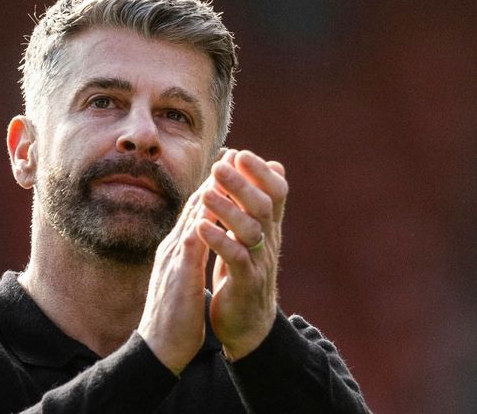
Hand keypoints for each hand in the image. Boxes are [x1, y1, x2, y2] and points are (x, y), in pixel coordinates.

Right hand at [137, 180, 211, 374]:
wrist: (158, 348)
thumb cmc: (173, 316)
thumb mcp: (182, 278)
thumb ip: (190, 257)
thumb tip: (199, 240)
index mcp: (176, 249)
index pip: (195, 210)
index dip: (212, 186)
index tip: (229, 166)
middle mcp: (173, 248)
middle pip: (195, 206)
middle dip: (214, 180)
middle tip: (232, 154)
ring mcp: (174, 259)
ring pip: (193, 218)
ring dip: (211, 193)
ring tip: (228, 170)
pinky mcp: (179, 276)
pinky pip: (194, 244)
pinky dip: (205, 223)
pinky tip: (217, 208)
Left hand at [196, 149, 287, 360]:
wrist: (247, 324)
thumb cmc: (245, 271)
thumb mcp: (253, 234)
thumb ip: (258, 202)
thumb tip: (274, 164)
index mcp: (269, 227)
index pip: (276, 192)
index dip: (261, 172)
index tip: (239, 153)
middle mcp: (269, 241)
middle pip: (263, 205)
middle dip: (242, 183)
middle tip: (220, 165)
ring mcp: (260, 262)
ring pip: (251, 229)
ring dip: (227, 209)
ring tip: (205, 192)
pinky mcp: (247, 283)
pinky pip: (237, 259)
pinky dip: (219, 241)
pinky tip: (200, 227)